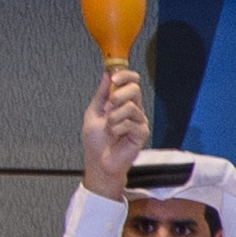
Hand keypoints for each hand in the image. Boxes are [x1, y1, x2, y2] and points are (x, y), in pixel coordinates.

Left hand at [81, 64, 148, 196]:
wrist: (99, 160)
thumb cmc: (96, 140)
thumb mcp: (93, 112)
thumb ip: (101, 94)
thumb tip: (107, 75)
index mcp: (122, 102)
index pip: (130, 82)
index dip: (125, 75)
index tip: (114, 78)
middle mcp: (133, 109)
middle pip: (135, 89)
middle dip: (119, 94)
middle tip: (110, 105)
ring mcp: (138, 121)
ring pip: (131, 107)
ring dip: (114, 116)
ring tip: (109, 128)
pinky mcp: (142, 133)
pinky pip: (131, 123)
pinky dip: (118, 129)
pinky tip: (115, 136)